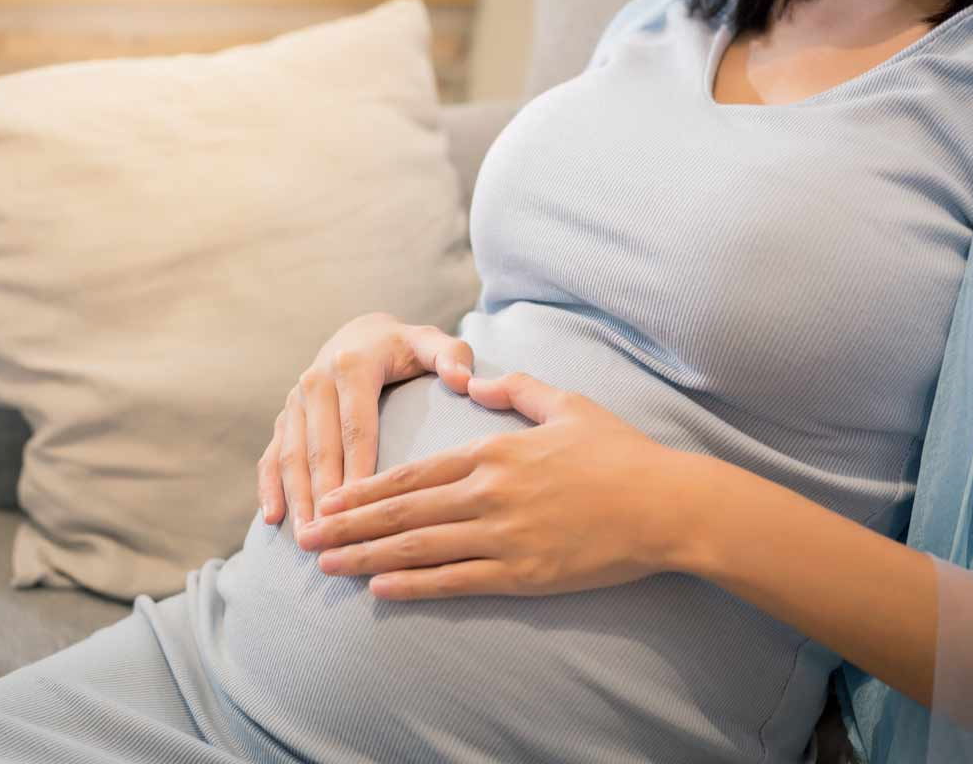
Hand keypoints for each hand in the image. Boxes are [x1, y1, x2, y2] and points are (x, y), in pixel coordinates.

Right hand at [257, 312, 473, 531]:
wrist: (360, 334)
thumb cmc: (404, 348)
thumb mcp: (430, 343)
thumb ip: (451, 355)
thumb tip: (463, 380)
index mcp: (352, 365)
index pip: (356, 425)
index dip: (358, 466)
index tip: (365, 506)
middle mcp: (316, 381)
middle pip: (320, 446)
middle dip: (323, 493)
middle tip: (331, 535)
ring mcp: (295, 401)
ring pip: (292, 454)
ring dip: (296, 497)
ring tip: (307, 536)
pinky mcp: (285, 416)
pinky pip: (272, 454)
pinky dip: (270, 487)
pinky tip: (273, 519)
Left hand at [293, 372, 705, 599]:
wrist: (665, 504)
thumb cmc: (618, 454)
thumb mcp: (567, 405)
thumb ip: (518, 390)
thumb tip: (477, 382)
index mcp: (493, 452)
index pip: (412, 473)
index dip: (364, 489)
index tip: (329, 498)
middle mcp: (488, 493)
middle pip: (402, 510)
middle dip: (348, 525)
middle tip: (306, 536)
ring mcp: (503, 536)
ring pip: (419, 547)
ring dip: (367, 556)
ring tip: (327, 564)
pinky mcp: (523, 573)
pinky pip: (456, 581)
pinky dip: (414, 585)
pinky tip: (380, 589)